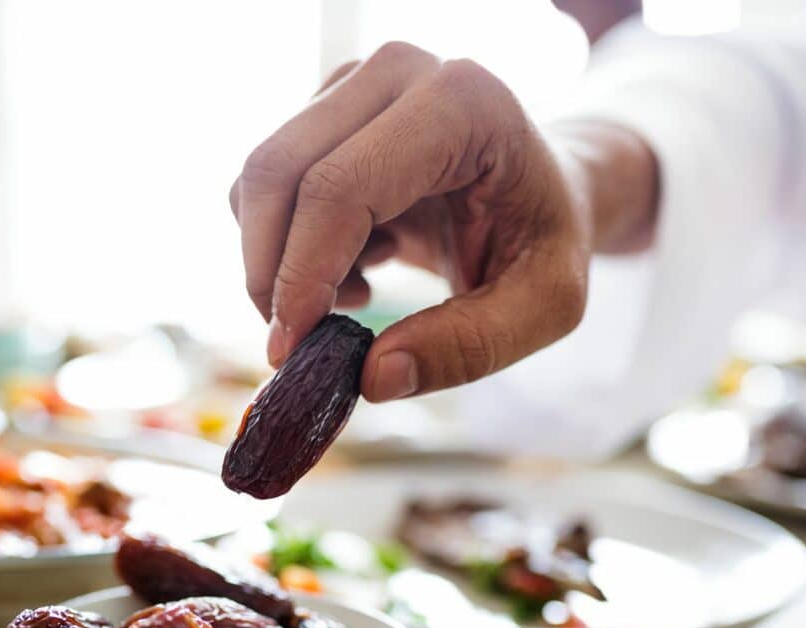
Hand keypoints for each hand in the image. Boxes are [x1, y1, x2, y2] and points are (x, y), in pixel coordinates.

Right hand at [229, 44, 603, 400]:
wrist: (544, 191)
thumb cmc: (546, 240)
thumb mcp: (544, 308)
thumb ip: (468, 346)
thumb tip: (371, 377)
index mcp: (463, 104)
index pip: (341, 187)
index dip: (303, 274)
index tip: (292, 350)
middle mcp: (399, 72)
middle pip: (278, 173)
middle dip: (269, 273)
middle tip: (298, 343)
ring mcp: (354, 82)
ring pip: (259, 182)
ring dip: (279, 261)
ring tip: (355, 295)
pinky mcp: (324, 106)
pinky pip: (265, 187)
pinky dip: (287, 246)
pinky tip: (353, 265)